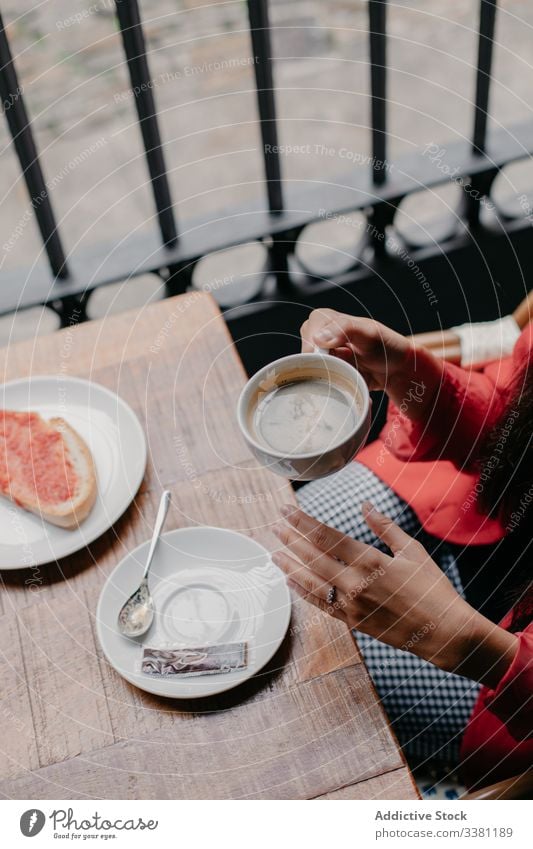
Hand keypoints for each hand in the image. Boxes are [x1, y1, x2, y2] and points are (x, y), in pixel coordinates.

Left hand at [272, 503, 517, 687]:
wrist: (443, 632)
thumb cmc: (432, 588)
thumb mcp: (412, 551)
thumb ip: (385, 527)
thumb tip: (365, 505)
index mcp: (371, 561)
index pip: (327, 537)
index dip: (303, 523)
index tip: (287, 511)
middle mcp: (355, 583)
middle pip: (313, 557)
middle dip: (291, 539)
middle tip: (274, 525)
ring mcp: (351, 605)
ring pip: (311, 582)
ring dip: (290, 566)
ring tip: (274, 552)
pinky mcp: (352, 622)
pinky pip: (320, 604)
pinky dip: (303, 591)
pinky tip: (291, 581)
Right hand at [300, 309, 442, 418]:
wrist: (400, 373)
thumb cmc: (388, 347)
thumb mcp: (370, 333)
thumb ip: (345, 329)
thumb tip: (318, 338)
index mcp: (332, 321)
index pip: (310, 327)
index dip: (314, 340)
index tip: (324, 353)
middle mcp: (326, 339)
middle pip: (306, 348)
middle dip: (318, 361)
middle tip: (336, 368)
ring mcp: (327, 358)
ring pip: (310, 367)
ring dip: (323, 375)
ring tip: (342, 376)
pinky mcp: (331, 375)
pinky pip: (319, 381)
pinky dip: (328, 386)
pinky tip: (340, 385)